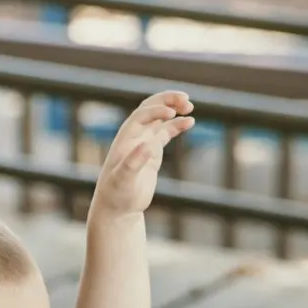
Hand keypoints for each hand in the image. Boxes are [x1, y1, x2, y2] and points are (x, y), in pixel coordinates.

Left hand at [92, 91, 192, 218]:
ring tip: (190, 106)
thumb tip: (148, 145)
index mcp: (125, 138)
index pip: (141, 115)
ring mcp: (144, 143)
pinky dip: (177, 125)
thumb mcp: (124, 180)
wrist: (118, 208)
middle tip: (186, 99)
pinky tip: (190, 121)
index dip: (156, 110)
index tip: (172, 112)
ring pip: (160, 118)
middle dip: (167, 100)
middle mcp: (134, 136)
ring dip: (174, 109)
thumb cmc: (117, 195)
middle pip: (150, 108)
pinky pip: (166, 132)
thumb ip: (133, 162)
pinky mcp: (152, 152)